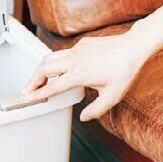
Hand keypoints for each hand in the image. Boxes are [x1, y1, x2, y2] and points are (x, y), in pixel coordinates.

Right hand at [24, 27, 151, 120]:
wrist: (134, 47)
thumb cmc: (125, 70)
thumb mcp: (112, 96)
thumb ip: (96, 109)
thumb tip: (84, 117)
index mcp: (79, 74)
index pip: (53, 85)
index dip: (39, 93)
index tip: (30, 97)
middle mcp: (74, 60)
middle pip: (44, 68)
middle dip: (33, 79)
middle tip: (28, 89)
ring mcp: (77, 50)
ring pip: (50, 57)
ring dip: (41, 68)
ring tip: (37, 78)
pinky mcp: (82, 44)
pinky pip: (62, 52)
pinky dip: (54, 61)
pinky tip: (58, 68)